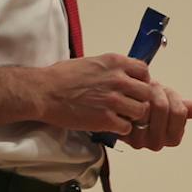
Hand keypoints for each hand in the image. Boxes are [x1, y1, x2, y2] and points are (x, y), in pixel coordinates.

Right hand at [36, 54, 154, 134]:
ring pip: (141, 112)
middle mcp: (118, 79)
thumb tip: (124, 75)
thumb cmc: (61, 76)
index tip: (134, 88)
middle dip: (140, 100)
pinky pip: (127, 128)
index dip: (142, 81)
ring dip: (133, 116)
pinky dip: (121, 129)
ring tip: (120, 116)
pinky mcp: (106, 119)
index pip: (144, 71)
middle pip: (148, 93)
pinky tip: (111, 125)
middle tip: (129, 105)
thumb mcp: (91, 62)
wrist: (43, 92)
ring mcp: (113, 100)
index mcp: (115, 63)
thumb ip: (111, 69)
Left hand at [123, 82, 191, 150]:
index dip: (175, 99)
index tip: (169, 93)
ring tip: (144, 89)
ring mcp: (139, 140)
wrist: (125, 111)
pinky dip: (132, 101)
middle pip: (162, 109)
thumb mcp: (170, 105)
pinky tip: (132, 96)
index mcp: (173, 138)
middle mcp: (157, 143)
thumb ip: (184, 108)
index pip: (179, 113)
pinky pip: (130, 111)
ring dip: (145, 94)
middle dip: (160, 93)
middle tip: (155, 85)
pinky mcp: (123, 134)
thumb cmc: (151, 106)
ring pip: (146, 109)